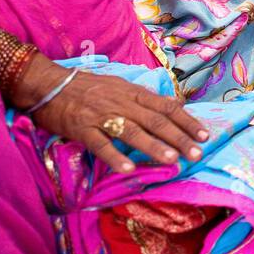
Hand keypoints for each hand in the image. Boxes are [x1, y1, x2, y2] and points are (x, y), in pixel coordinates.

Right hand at [27, 62, 208, 173]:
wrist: (49, 84)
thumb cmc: (89, 88)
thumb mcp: (122, 87)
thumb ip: (146, 99)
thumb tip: (175, 105)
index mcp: (133, 92)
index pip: (166, 107)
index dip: (187, 121)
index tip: (205, 135)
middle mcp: (121, 102)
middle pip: (154, 120)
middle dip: (178, 137)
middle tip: (196, 153)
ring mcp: (101, 115)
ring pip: (132, 131)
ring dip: (153, 146)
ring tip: (172, 160)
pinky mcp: (82, 128)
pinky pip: (100, 144)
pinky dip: (114, 156)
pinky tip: (127, 169)